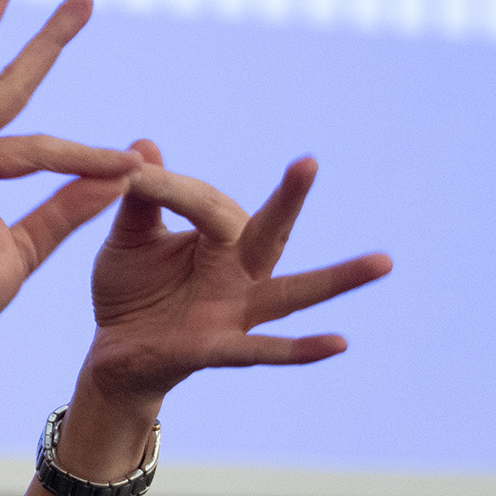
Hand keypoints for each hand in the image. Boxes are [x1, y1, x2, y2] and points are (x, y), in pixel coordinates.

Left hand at [83, 140, 393, 411]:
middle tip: (309, 162)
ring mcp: (236, 311)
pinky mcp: (220, 348)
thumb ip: (142, 199)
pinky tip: (340, 344)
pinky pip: (263, 350)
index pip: (205, 202)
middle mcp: (239, 271)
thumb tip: (144, 146)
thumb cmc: (130, 288)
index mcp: (219, 237)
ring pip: (292, 294)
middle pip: (271, 232)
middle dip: (289, 199)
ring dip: (336, 279)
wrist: (111, 349)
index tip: (130, 171)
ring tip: (384, 262)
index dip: (167, 188)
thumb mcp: (129, 238)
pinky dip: (300, 349)